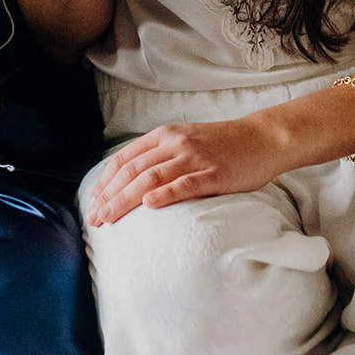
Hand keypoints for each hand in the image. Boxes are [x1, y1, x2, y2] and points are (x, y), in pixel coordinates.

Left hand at [85, 115, 283, 225]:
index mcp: (164, 135)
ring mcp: (194, 158)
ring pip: (151, 178)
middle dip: (109, 196)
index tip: (92, 203)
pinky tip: (149, 205)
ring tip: (109, 218)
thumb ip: (161, 155)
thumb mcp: (185, 141)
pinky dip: (165, 194)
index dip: (105, 183)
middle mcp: (175, 143)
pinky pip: (185, 184)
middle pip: (132, 170)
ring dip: (126, 200)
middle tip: (94, 218)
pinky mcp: (214, 173)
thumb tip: (132, 182)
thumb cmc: (223, 145)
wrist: (262, 138)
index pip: (124, 159)